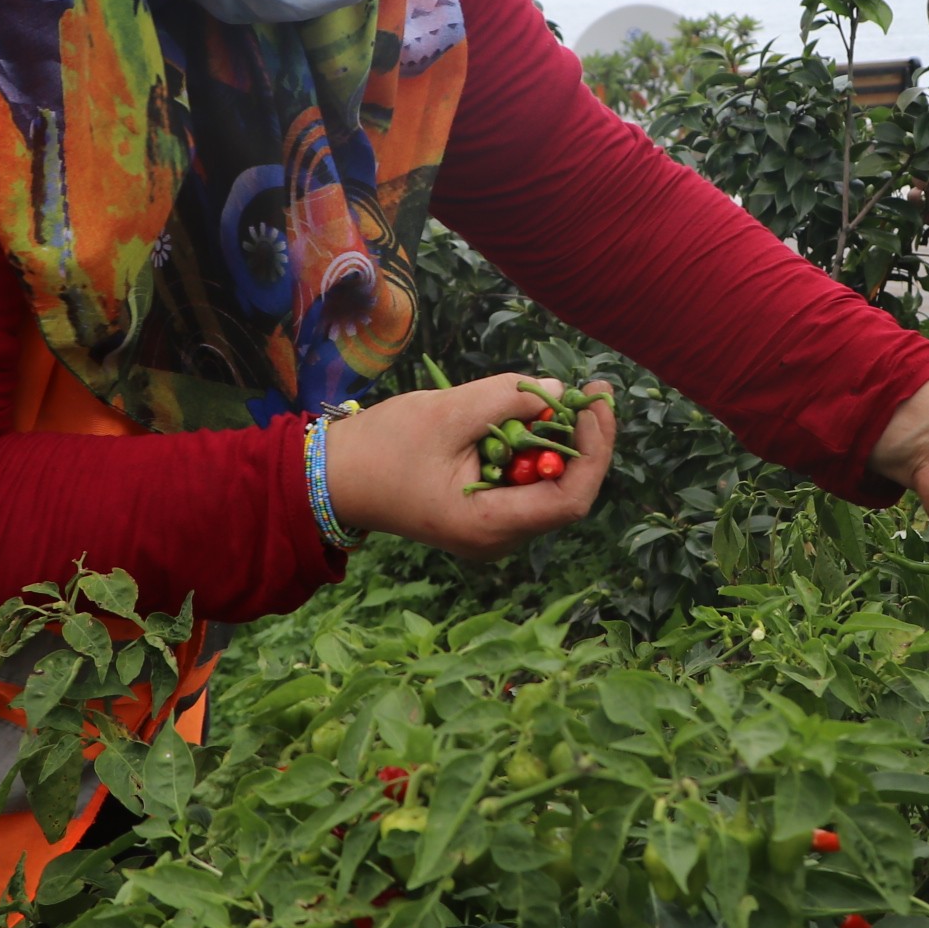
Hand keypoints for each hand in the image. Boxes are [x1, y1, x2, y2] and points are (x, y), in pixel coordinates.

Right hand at [323, 374, 615, 562]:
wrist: (333, 478)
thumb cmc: (383, 448)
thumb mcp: (447, 412)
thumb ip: (506, 399)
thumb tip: (557, 389)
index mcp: (489, 524)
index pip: (570, 499)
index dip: (594, 450)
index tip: (594, 403)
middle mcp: (498, 538)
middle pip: (565, 493)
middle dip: (583, 440)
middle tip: (591, 390)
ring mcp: (491, 530)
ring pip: (547, 487)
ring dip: (560, 442)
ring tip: (563, 397)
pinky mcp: (483, 515)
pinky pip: (525, 484)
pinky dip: (534, 450)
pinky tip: (531, 417)